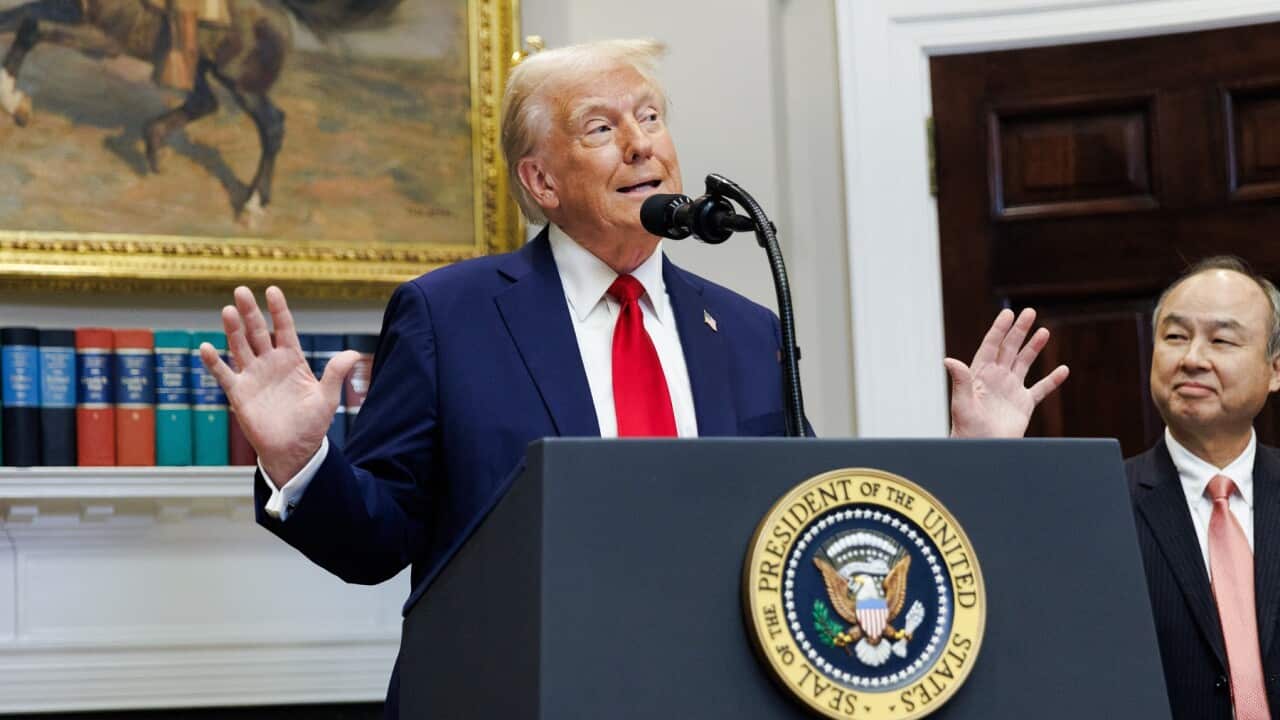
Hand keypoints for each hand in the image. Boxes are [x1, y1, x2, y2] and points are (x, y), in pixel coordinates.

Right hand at [199, 286, 359, 485]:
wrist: (294, 451)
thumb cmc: (312, 425)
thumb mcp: (327, 398)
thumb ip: (335, 374)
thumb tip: (353, 353)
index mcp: (292, 360)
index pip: (284, 328)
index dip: (278, 310)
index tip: (272, 290)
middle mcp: (270, 363)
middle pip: (258, 332)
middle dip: (250, 312)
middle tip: (241, 291)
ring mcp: (253, 376)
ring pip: (240, 347)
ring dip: (233, 330)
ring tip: (227, 311)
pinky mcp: (239, 393)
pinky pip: (224, 374)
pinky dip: (214, 362)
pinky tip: (206, 347)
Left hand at [944, 308, 1068, 438]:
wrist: (981, 450)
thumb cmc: (966, 430)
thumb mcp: (962, 404)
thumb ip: (959, 381)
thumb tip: (948, 360)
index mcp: (980, 375)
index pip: (991, 346)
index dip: (999, 329)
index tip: (1007, 313)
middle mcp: (996, 379)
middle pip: (1009, 349)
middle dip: (1019, 330)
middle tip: (1029, 312)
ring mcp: (1010, 390)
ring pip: (1024, 363)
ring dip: (1033, 348)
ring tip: (1044, 331)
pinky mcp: (1023, 405)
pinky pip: (1040, 389)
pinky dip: (1052, 380)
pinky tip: (1063, 370)